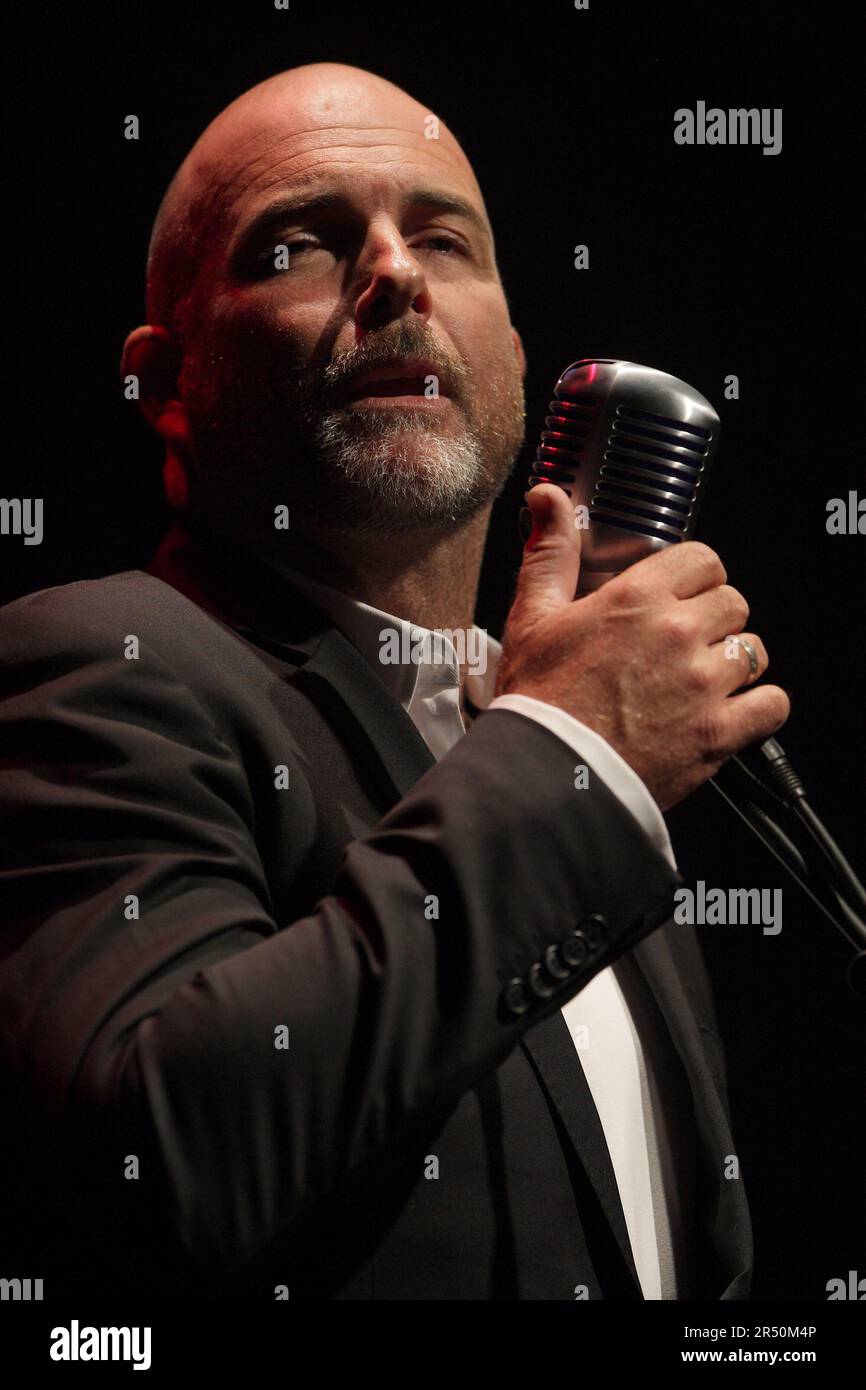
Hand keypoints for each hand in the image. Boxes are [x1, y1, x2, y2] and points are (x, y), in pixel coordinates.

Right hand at [494, 484, 789, 811]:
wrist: (547, 774)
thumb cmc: (538, 699)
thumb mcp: (533, 616)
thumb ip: (550, 552)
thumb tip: (546, 496)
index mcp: (637, 598)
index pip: (703, 560)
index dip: (694, 577)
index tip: (680, 597)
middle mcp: (678, 633)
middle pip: (733, 603)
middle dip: (714, 619)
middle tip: (684, 644)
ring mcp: (704, 684)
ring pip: (754, 651)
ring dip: (734, 662)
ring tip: (703, 680)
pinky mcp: (719, 732)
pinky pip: (771, 705)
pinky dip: (758, 707)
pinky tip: (730, 711)